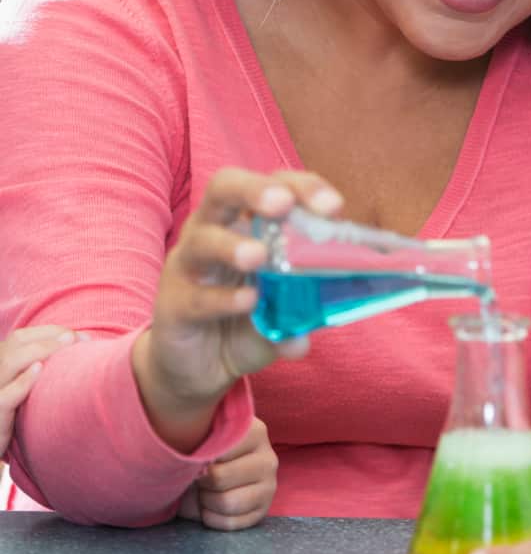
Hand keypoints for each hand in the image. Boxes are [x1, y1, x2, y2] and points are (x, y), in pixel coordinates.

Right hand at [0, 326, 80, 452]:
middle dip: (49, 338)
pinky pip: (5, 396)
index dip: (50, 332)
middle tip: (78, 340)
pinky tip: (39, 369)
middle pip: (16, 344)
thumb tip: (82, 346)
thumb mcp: (27, 389)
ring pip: (9, 363)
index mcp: (1, 364)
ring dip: (41, 350)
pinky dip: (23, 381)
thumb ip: (44, 368)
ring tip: (66, 345)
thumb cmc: (18, 416)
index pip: (21, 337)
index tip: (79, 336)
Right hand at [133, 168, 343, 448]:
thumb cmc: (246, 322)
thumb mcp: (285, 312)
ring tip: (259, 257)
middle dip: (256, 190)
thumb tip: (318, 324)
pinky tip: (247, 302)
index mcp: (247, 222)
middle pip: (225, 188)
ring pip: (203, 240)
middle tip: (283, 204)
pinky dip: (222, 298)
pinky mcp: (173, 305)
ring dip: (232, 245)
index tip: (334, 206)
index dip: (303, 188)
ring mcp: (188, 266)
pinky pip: (195, 296)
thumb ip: (304, 311)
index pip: (274, 185)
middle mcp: (213, 232)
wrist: (199, 368)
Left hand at [176, 416, 278, 530]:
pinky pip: (231, 523)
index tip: (195, 457)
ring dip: (206, 502)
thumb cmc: (201, 453)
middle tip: (199, 478)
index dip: (198, 459)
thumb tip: (200, 467)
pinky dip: (212, 518)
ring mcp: (269, 486)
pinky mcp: (263, 510)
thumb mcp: (199, 439)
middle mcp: (268, 459)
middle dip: (201, 483)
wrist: (206, 474)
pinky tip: (211, 508)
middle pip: (220, 478)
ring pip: (228, 503)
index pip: (218, 450)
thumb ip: (198, 441)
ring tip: (205, 492)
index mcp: (255, 432)